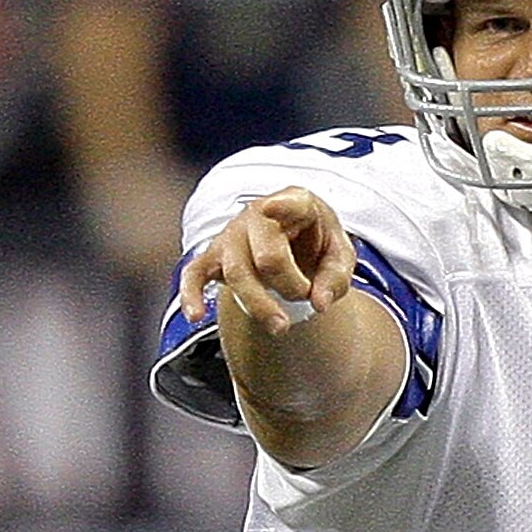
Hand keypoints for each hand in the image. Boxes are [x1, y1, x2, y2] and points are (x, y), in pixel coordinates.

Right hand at [177, 187, 354, 340]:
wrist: (293, 242)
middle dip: (291, 287)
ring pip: (237, 272)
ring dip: (259, 305)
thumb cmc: (317, 244)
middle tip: (305, 296)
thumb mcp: (340, 255)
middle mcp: (258, 215)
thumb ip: (336, 277)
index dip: (282, 207)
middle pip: (268, 257)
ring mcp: (232, 234)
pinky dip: (192, 293)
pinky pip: (195, 273)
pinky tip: (194, 315)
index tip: (272, 208)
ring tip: (281, 327)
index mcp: (296, 204)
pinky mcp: (214, 256)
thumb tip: (319, 304)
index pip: (289, 203)